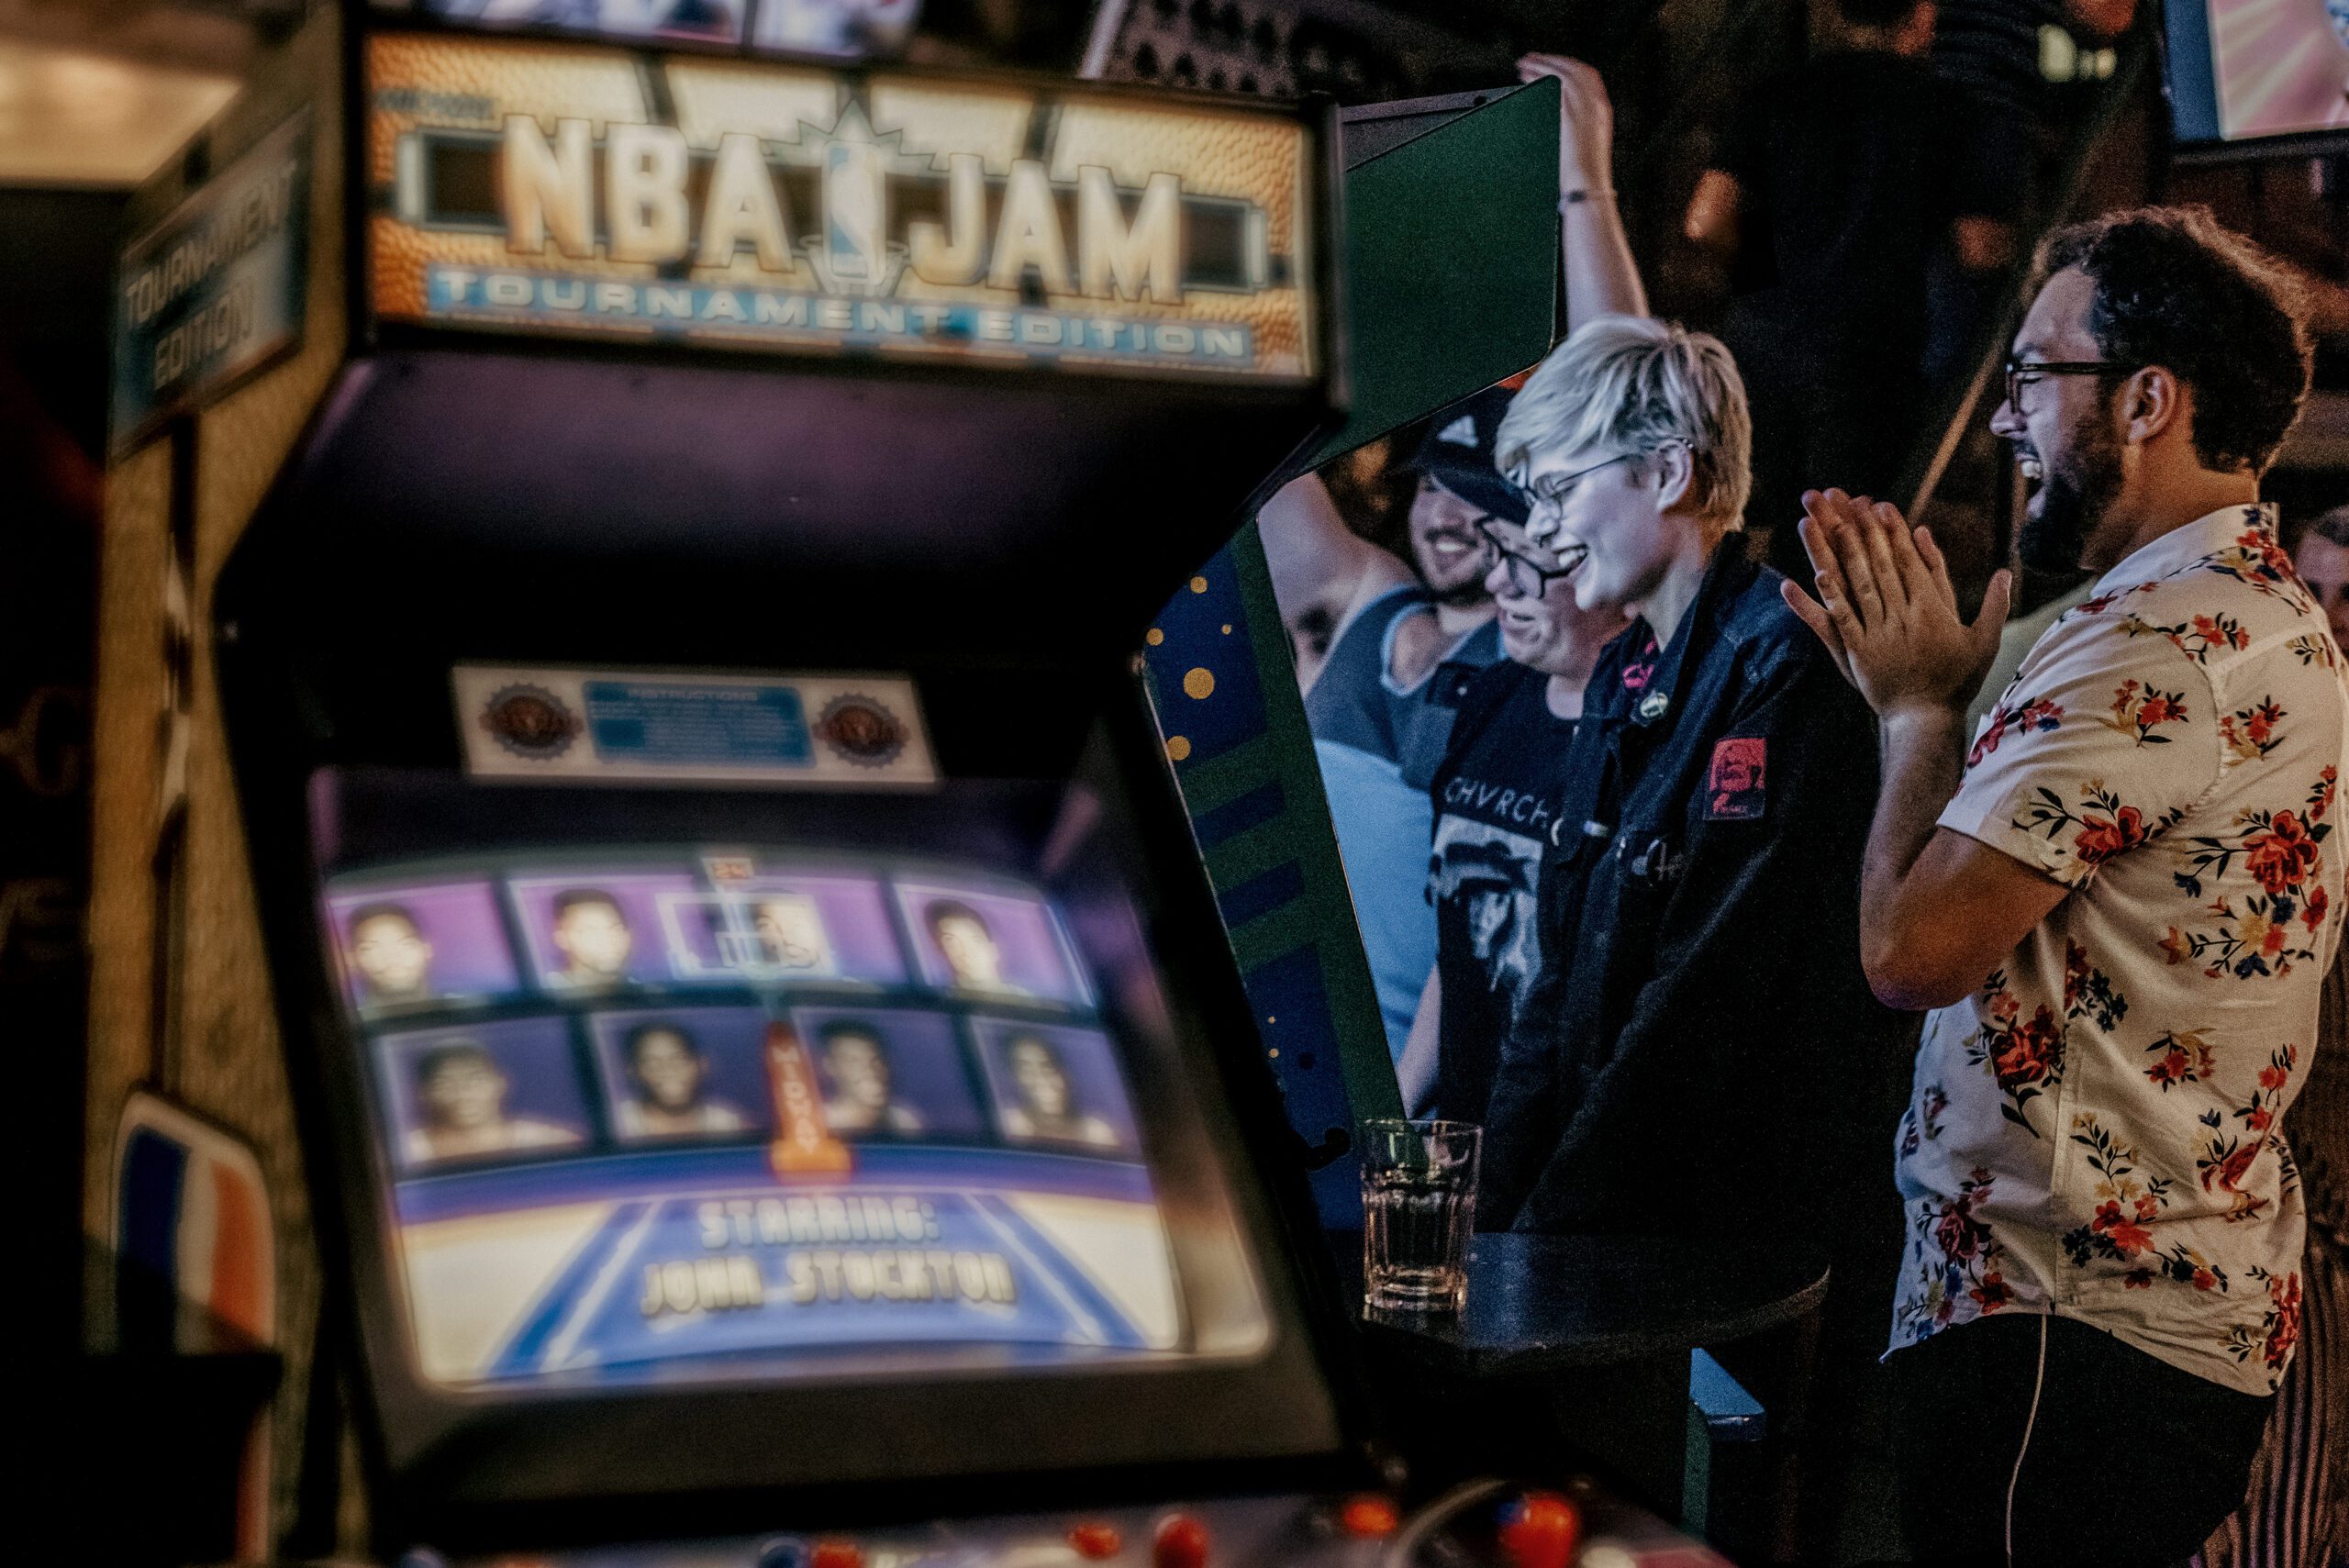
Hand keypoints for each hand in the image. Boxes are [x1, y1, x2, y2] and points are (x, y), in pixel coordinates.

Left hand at [1517, 53, 1613, 199]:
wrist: (1588, 186)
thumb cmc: (1585, 173)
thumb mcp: (1588, 143)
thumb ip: (1580, 126)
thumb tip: (1566, 118)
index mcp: (1602, 109)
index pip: (1587, 75)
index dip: (1567, 65)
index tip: (1553, 63)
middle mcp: (1595, 104)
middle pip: (1574, 69)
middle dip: (1552, 60)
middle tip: (1533, 58)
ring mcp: (1583, 107)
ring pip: (1562, 73)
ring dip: (1541, 64)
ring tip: (1524, 63)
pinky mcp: (1568, 114)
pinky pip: (1552, 86)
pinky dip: (1538, 76)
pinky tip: (1526, 75)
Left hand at [1780, 489, 2012, 721]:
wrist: (1927, 719)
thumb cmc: (1958, 680)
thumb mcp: (1985, 639)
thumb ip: (1994, 602)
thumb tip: (2005, 570)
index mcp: (1932, 609)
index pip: (1908, 561)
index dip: (1890, 531)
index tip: (1877, 505)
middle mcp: (1903, 616)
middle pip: (1877, 565)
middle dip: (1858, 529)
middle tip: (1841, 500)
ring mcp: (1878, 633)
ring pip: (1856, 585)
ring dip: (1837, 552)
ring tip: (1822, 523)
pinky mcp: (1858, 652)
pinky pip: (1839, 620)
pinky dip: (1825, 598)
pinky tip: (1812, 575)